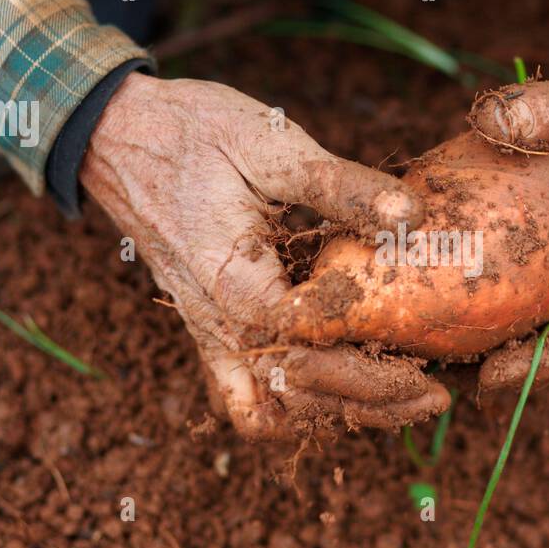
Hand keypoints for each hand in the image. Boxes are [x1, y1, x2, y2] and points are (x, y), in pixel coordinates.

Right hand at [80, 74, 450, 439]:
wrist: (116, 134)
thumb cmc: (192, 133)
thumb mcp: (270, 145)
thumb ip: (341, 185)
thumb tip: (413, 213)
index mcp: (233, 282)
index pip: (306, 355)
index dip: (368, 371)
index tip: (424, 367)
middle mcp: (215, 323)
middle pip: (293, 402)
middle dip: (366, 407)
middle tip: (432, 399)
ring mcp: (207, 333)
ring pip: (266, 412)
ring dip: (330, 414)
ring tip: (398, 401)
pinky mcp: (208, 329)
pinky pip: (244, 395)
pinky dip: (290, 406)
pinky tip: (342, 386)